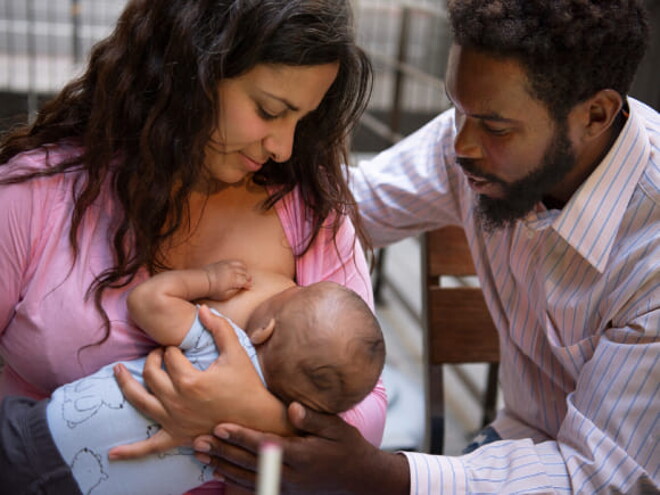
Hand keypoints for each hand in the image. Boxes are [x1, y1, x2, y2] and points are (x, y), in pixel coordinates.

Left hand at [113, 306, 285, 458]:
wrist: (257, 419)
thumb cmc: (247, 385)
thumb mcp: (236, 353)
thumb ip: (220, 328)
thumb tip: (202, 309)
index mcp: (190, 381)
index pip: (170, 356)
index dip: (172, 347)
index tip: (178, 346)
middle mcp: (177, 402)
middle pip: (151, 374)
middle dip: (153, 358)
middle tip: (160, 354)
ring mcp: (174, 421)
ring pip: (140, 400)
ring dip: (125, 384)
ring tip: (118, 371)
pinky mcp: (176, 437)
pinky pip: (149, 447)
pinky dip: (131, 452)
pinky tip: (112, 453)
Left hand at [193, 402, 409, 494]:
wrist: (359, 478)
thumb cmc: (347, 447)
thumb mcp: (336, 428)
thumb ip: (313, 418)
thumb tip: (292, 408)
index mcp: (299, 455)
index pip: (262, 444)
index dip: (240, 436)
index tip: (220, 426)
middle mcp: (289, 474)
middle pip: (248, 462)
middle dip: (222, 451)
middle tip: (199, 442)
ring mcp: (286, 486)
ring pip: (247, 478)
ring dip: (223, 466)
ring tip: (203, 456)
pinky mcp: (285, 493)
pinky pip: (255, 488)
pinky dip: (235, 482)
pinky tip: (221, 475)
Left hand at [204, 260, 251, 300]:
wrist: (202, 280)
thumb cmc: (212, 290)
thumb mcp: (225, 295)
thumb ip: (234, 292)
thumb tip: (240, 288)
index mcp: (234, 280)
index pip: (245, 281)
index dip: (248, 285)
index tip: (249, 287)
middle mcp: (233, 271)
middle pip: (245, 273)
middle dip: (248, 278)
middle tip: (249, 281)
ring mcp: (229, 265)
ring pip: (242, 266)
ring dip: (245, 270)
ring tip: (245, 274)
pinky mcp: (224, 262)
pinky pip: (235, 261)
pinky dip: (240, 264)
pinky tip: (239, 268)